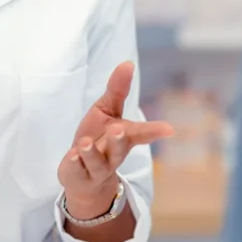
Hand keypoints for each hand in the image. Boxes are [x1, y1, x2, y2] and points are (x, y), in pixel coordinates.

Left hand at [58, 61, 173, 218]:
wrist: (84, 178)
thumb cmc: (99, 138)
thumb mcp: (106, 110)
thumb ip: (117, 90)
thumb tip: (128, 63)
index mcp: (124, 137)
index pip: (141, 133)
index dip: (155, 131)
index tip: (170, 130)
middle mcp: (112, 154)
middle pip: (118, 148)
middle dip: (119, 140)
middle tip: (119, 129)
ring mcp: (95, 168)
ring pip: (96, 162)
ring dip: (91, 153)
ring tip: (84, 143)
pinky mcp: (77, 176)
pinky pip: (76, 171)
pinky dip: (74, 164)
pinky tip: (72, 156)